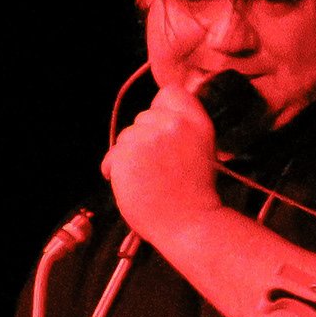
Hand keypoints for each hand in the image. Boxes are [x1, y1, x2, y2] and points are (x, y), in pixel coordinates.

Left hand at [103, 81, 222, 241]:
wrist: (188, 223)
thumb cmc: (194, 194)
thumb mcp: (202, 150)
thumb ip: (183, 130)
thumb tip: (155, 120)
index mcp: (197, 122)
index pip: (170, 93)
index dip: (162, 109)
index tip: (163, 129)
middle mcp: (173, 124)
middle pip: (144, 116)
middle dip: (144, 137)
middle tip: (156, 164)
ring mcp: (149, 136)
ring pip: (127, 136)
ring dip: (129, 155)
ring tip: (146, 178)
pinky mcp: (126, 152)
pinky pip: (112, 155)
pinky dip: (116, 170)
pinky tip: (131, 184)